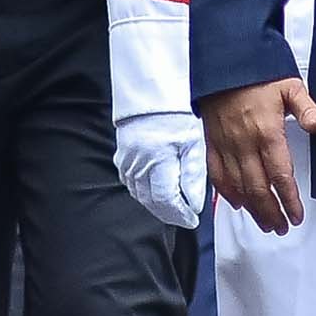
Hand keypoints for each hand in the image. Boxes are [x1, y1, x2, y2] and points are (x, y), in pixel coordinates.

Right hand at [114, 110, 207, 229]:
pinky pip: (130, 183)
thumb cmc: (175, 116)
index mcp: (158, 160)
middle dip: (169, 214)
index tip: (192, 220)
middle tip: (184, 217)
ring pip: (138, 194)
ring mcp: (127, 160)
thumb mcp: (193, 145)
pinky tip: (154, 191)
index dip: (180, 215)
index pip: (166, 201)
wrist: (152, 95)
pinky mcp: (122, 156)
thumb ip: (194, 177)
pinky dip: (143, 192)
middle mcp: (138, 163)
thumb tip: (193, 204)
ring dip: (156, 205)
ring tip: (172, 207)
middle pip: (150, 201)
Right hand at [199, 79, 315, 234]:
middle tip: (281, 228)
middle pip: (257, 187)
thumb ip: (308, 108)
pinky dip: (225, 191)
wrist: (224, 61)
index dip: (288, 199)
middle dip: (270, 212)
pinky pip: (216, 172)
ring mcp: (225, 143)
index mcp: (266, 132)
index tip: (296, 216)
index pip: (279, 174)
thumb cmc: (259, 73)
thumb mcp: (290, 86)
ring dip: (251, 208)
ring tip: (264, 224)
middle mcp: (244, 142)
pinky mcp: (212, 140)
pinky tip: (236, 203)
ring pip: (237, 185)